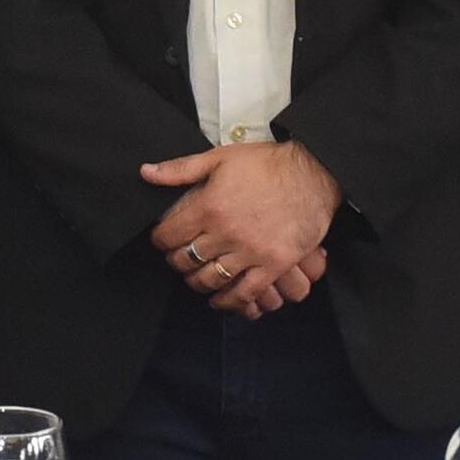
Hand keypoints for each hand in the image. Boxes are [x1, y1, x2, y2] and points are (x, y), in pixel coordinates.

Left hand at [142, 140, 340, 314]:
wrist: (313, 173)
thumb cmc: (267, 163)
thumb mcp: (221, 157)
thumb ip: (181, 169)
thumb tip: (146, 172)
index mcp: (209, 206)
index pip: (170, 235)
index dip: (161, 240)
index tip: (163, 240)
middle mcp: (226, 232)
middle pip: (187, 260)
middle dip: (177, 262)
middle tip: (179, 259)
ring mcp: (250, 252)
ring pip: (211, 279)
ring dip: (198, 282)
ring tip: (197, 278)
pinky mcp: (273, 264)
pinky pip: (245, 293)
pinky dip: (229, 301)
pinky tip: (221, 300)